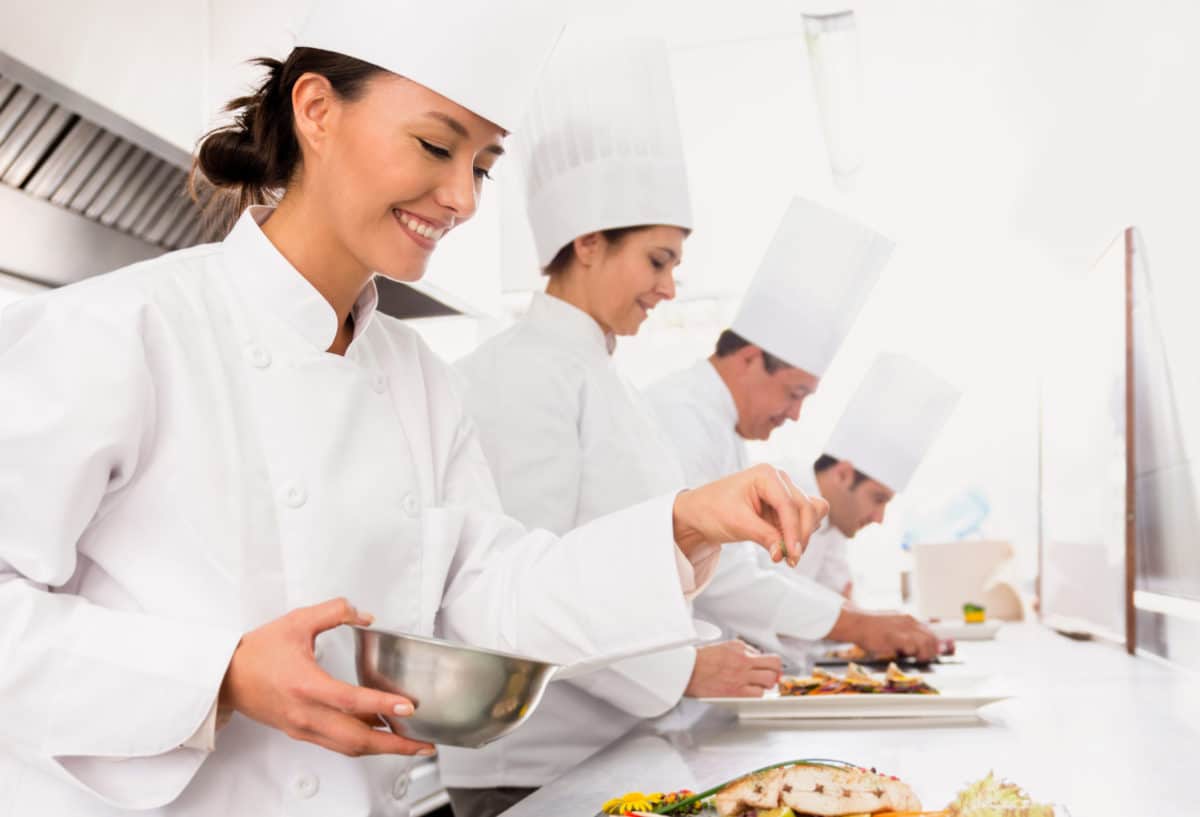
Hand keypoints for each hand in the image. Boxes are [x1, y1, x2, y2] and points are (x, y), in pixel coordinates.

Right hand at [218, 598, 434, 756]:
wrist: (224, 677)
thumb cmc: (257, 651)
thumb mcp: (296, 621)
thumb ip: (333, 612)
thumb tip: (364, 615)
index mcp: (305, 686)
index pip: (350, 701)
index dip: (382, 705)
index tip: (408, 707)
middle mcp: (305, 714)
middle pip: (356, 739)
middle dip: (394, 744)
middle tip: (423, 742)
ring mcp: (303, 728)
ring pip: (349, 747)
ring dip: (382, 749)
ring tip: (411, 744)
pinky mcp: (302, 733)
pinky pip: (337, 744)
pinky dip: (363, 743)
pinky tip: (381, 734)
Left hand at [672, 464, 828, 566]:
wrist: (699, 513)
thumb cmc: (712, 510)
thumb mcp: (737, 523)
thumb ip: (764, 536)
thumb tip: (783, 554)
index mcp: (766, 475)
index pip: (789, 504)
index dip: (794, 531)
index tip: (793, 555)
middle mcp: (779, 480)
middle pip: (806, 508)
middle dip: (801, 535)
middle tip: (790, 560)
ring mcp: (784, 492)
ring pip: (811, 512)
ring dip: (803, 534)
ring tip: (785, 554)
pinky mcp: (784, 507)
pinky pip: (803, 520)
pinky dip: (799, 534)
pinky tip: (784, 547)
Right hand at [683, 640, 782, 697]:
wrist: (686, 670)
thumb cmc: (699, 661)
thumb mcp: (721, 647)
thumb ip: (740, 651)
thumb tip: (754, 657)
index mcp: (738, 647)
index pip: (765, 654)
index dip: (768, 663)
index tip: (769, 668)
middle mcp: (743, 659)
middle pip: (774, 664)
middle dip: (775, 671)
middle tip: (770, 677)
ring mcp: (741, 675)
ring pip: (770, 680)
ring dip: (766, 684)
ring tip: (758, 686)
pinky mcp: (736, 690)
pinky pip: (759, 694)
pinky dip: (757, 694)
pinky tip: (749, 692)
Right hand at [827, 607, 939, 661]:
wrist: (855, 623)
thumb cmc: (868, 627)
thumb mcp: (890, 624)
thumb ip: (902, 632)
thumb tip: (911, 645)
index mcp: (907, 619)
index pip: (930, 631)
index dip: (935, 643)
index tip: (937, 651)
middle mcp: (908, 622)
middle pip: (932, 637)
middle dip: (932, 650)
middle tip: (925, 658)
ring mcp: (903, 628)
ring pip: (927, 642)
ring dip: (925, 653)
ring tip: (918, 658)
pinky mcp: (896, 636)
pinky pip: (913, 646)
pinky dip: (913, 652)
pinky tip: (906, 654)